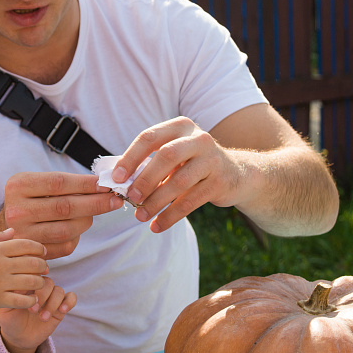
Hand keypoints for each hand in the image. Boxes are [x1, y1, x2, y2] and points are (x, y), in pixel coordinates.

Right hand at [0, 171, 123, 258]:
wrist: (6, 226)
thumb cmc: (31, 199)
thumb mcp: (38, 183)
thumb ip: (66, 184)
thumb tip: (104, 186)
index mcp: (18, 186)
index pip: (58, 183)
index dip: (86, 184)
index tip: (106, 184)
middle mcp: (17, 211)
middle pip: (65, 207)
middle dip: (96, 203)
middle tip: (115, 199)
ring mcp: (24, 235)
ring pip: (67, 229)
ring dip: (88, 220)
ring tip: (96, 211)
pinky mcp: (34, 252)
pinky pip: (66, 246)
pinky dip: (78, 236)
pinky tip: (78, 227)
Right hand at [0, 228, 49, 333]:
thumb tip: (13, 231)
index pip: (25, 245)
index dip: (38, 247)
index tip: (42, 252)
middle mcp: (0, 265)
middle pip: (32, 263)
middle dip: (42, 265)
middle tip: (44, 267)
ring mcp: (0, 283)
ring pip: (32, 281)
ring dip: (40, 281)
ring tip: (39, 281)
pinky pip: (23, 300)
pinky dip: (32, 299)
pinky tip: (32, 297)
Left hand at [0, 277, 76, 352]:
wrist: (19, 337)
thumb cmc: (10, 320)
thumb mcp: (6, 309)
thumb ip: (13, 297)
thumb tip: (22, 286)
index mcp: (27, 283)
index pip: (35, 273)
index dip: (34, 280)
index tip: (28, 294)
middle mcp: (40, 288)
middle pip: (48, 282)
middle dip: (42, 296)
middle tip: (33, 310)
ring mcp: (51, 297)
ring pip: (59, 290)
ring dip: (52, 304)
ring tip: (42, 318)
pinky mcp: (60, 307)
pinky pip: (71, 297)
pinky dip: (69, 302)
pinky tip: (62, 310)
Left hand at [112, 117, 240, 232]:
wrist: (237, 173)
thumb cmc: (193, 163)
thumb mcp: (175, 154)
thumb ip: (150, 162)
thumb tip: (119, 181)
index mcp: (180, 126)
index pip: (150, 138)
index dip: (130, 158)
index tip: (116, 178)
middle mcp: (198, 139)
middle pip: (165, 156)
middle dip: (144, 179)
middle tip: (130, 197)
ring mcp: (212, 160)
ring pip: (179, 181)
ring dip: (156, 201)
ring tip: (140, 215)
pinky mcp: (220, 182)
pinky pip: (190, 201)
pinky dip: (171, 216)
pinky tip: (157, 226)